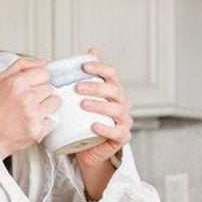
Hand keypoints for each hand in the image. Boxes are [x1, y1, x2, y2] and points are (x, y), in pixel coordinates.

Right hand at [0, 56, 59, 154]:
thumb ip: (21, 66)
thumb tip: (42, 63)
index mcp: (16, 83)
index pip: (44, 72)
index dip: (39, 80)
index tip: (33, 87)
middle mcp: (26, 97)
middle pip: (50, 87)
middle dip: (41, 94)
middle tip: (28, 102)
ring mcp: (32, 114)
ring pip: (55, 102)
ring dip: (46, 107)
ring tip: (32, 111)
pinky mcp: (37, 129)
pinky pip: (53, 120)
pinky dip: (45, 122)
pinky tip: (32, 122)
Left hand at [72, 49, 132, 174]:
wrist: (88, 150)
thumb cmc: (85, 122)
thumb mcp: (82, 99)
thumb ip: (83, 78)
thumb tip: (88, 51)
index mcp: (114, 91)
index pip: (112, 74)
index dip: (99, 68)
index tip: (83, 66)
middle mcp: (122, 103)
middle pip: (114, 90)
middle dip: (96, 87)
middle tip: (77, 88)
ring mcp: (124, 120)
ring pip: (117, 109)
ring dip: (100, 105)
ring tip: (83, 104)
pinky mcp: (122, 137)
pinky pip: (117, 132)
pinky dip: (105, 129)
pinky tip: (94, 126)